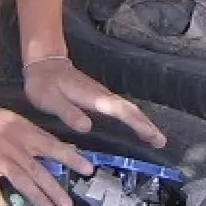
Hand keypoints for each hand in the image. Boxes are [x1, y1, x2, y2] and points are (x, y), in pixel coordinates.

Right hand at [0, 95, 93, 205]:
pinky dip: (1, 204)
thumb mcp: (20, 124)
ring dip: (37, 198)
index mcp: (26, 135)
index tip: (89, 170)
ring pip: (20, 181)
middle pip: (38, 170)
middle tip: (68, 205)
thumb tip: (68, 149)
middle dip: (54, 189)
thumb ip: (40, 139)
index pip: (53, 147)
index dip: (72, 158)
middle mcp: (15, 148)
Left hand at [23, 56, 167, 147]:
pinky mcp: (100, 97)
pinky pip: (122, 109)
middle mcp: (103, 95)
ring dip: (143, 122)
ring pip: (128, 109)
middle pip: (130, 110)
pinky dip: (133, 118)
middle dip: (147, 125)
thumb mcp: (50, 100)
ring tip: (156, 138)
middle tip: (161, 142)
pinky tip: (136, 127)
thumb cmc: (44, 83)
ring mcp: (103, 95)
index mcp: (94, 98)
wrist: (44, 63)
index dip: (138, 125)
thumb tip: (87, 127)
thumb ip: (68, 113)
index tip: (153, 136)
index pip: (121, 112)